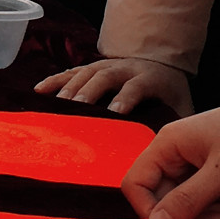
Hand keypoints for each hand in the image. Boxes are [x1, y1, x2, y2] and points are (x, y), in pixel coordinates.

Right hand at [36, 57, 194, 117]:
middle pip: (105, 76)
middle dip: (90, 92)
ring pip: (85, 73)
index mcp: (148, 78)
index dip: (126, 97)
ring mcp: (106, 65)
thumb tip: (174, 155)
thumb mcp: (180, 106)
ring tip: (57, 106)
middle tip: (78, 108)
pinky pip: (70, 72)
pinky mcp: (91, 67)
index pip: (136, 86)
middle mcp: (125, 68)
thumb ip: (176, 125)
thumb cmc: (169, 93)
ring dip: (70, 88)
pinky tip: (39, 90)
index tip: (116, 112)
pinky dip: (55, 80)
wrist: (161, 63)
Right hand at [120, 45, 219, 218]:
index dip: (150, 210)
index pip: (136, 183)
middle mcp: (175, 151)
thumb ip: (186, 201)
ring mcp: (193, 159)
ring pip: (186, 199)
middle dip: (190, 213)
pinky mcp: (211, 167)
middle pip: (162, 196)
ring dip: (209, 211)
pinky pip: (204, 195)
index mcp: (167, 144)